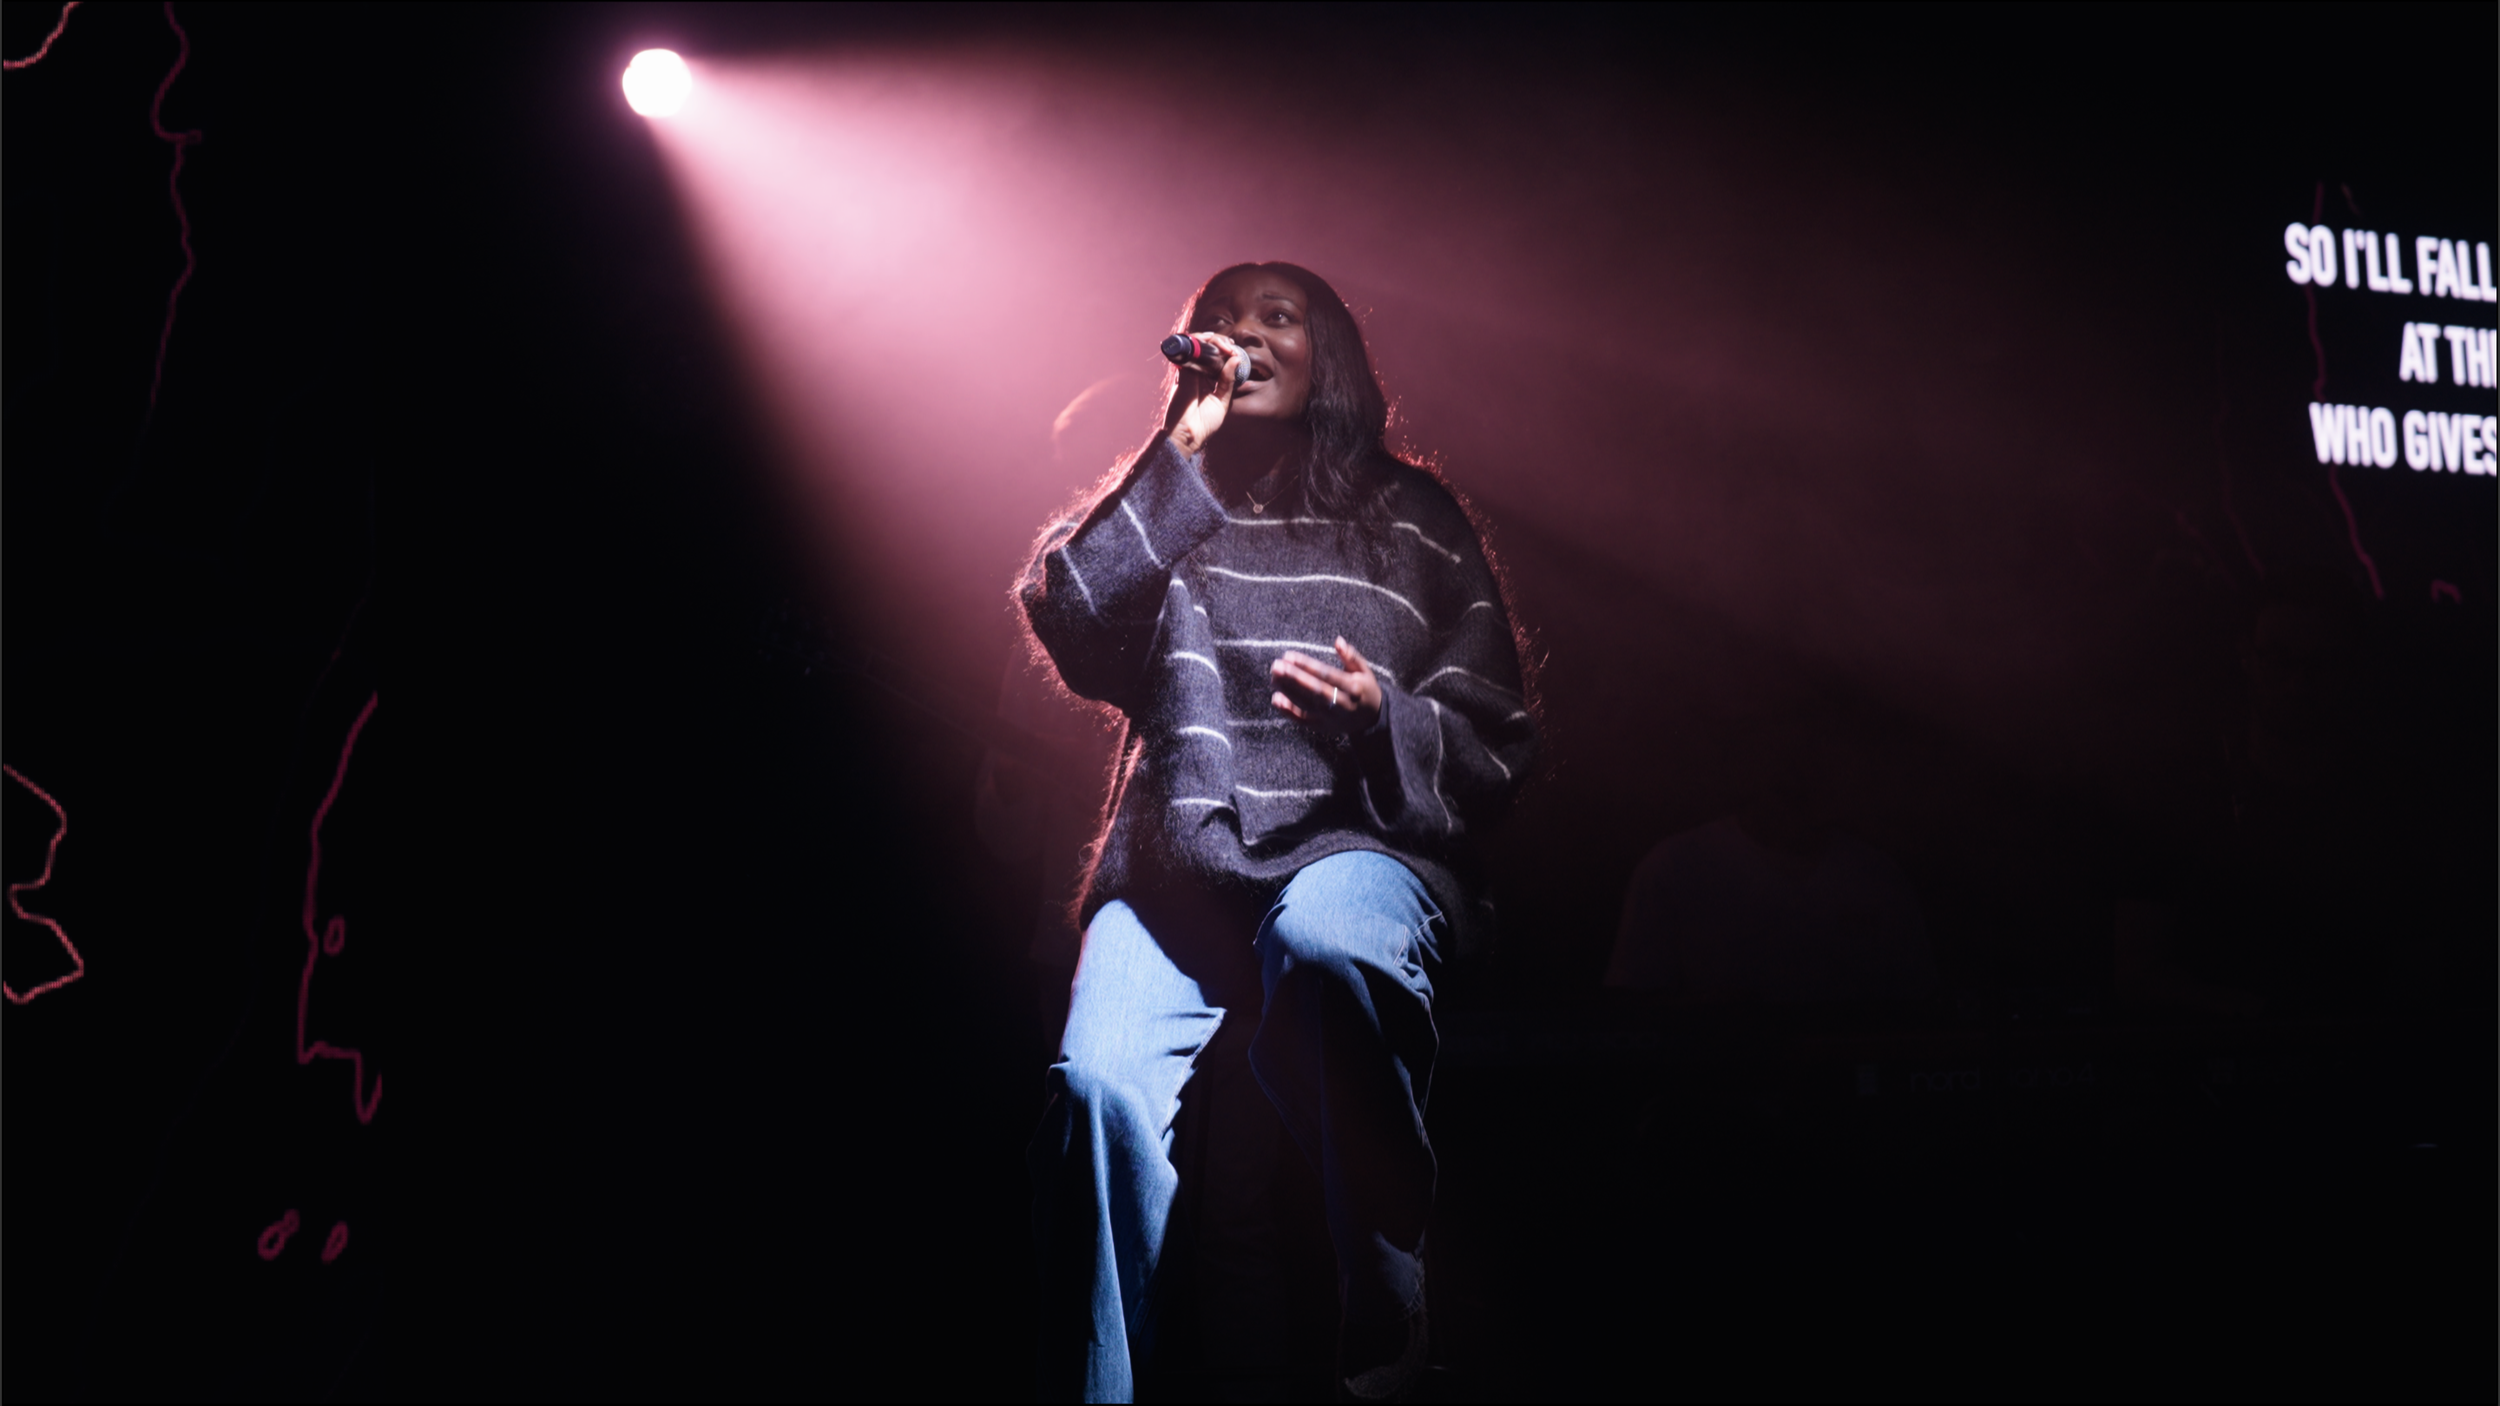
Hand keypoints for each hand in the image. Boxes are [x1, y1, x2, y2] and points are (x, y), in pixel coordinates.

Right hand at [1164, 332, 1250, 457]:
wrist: (1188, 434)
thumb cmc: (1204, 423)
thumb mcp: (1223, 401)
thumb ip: (1228, 381)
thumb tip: (1236, 359)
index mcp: (1207, 381)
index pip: (1216, 360)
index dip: (1225, 352)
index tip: (1236, 352)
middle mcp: (1197, 374)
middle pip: (1208, 350)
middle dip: (1221, 343)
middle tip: (1231, 347)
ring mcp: (1189, 371)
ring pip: (1199, 346)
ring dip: (1214, 341)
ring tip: (1226, 345)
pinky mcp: (1183, 371)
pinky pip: (1190, 350)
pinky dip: (1201, 342)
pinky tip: (1213, 343)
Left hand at [1270, 637, 1382, 735]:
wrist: (1371, 720)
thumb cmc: (1364, 689)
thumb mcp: (1364, 671)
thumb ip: (1351, 656)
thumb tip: (1338, 641)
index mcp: (1353, 687)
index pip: (1326, 674)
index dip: (1307, 665)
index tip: (1289, 655)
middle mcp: (1341, 703)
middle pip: (1314, 690)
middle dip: (1293, 678)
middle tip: (1276, 666)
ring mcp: (1330, 717)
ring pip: (1306, 704)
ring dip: (1288, 691)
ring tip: (1274, 678)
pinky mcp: (1322, 727)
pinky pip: (1302, 720)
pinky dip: (1289, 711)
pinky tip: (1276, 699)